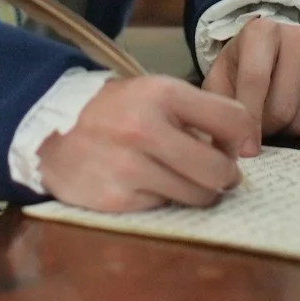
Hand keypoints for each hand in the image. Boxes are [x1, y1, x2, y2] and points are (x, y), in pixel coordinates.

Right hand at [36, 74, 256, 211]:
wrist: (52, 130)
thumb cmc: (116, 110)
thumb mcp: (156, 93)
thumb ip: (202, 112)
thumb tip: (247, 145)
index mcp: (161, 94)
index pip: (232, 120)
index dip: (245, 138)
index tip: (240, 146)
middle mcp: (145, 129)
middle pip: (219, 170)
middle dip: (225, 175)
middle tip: (216, 171)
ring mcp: (129, 167)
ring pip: (197, 196)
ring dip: (199, 191)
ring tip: (182, 176)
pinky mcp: (117, 199)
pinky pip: (166, 208)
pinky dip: (165, 199)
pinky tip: (148, 183)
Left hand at [202, 17, 299, 148]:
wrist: (282, 50)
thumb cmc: (245, 67)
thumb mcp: (222, 78)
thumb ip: (217, 106)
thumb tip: (222, 148)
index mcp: (262, 32)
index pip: (255, 81)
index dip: (248, 121)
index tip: (245, 150)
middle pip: (282, 108)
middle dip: (267, 127)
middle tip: (261, 125)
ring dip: (288, 128)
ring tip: (280, 113)